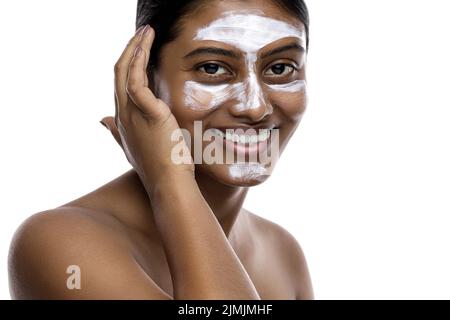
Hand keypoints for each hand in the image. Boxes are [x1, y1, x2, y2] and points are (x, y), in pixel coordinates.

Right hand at [100, 25, 193, 192]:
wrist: (168, 183)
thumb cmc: (156, 166)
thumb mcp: (132, 146)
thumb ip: (117, 130)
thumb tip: (102, 118)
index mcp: (122, 119)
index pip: (119, 83)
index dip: (127, 63)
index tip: (139, 49)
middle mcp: (122, 113)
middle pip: (118, 72)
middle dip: (130, 48)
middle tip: (144, 32)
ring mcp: (132, 113)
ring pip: (126, 71)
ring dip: (136, 47)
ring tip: (147, 31)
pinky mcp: (148, 113)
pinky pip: (136, 81)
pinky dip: (138, 62)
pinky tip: (145, 48)